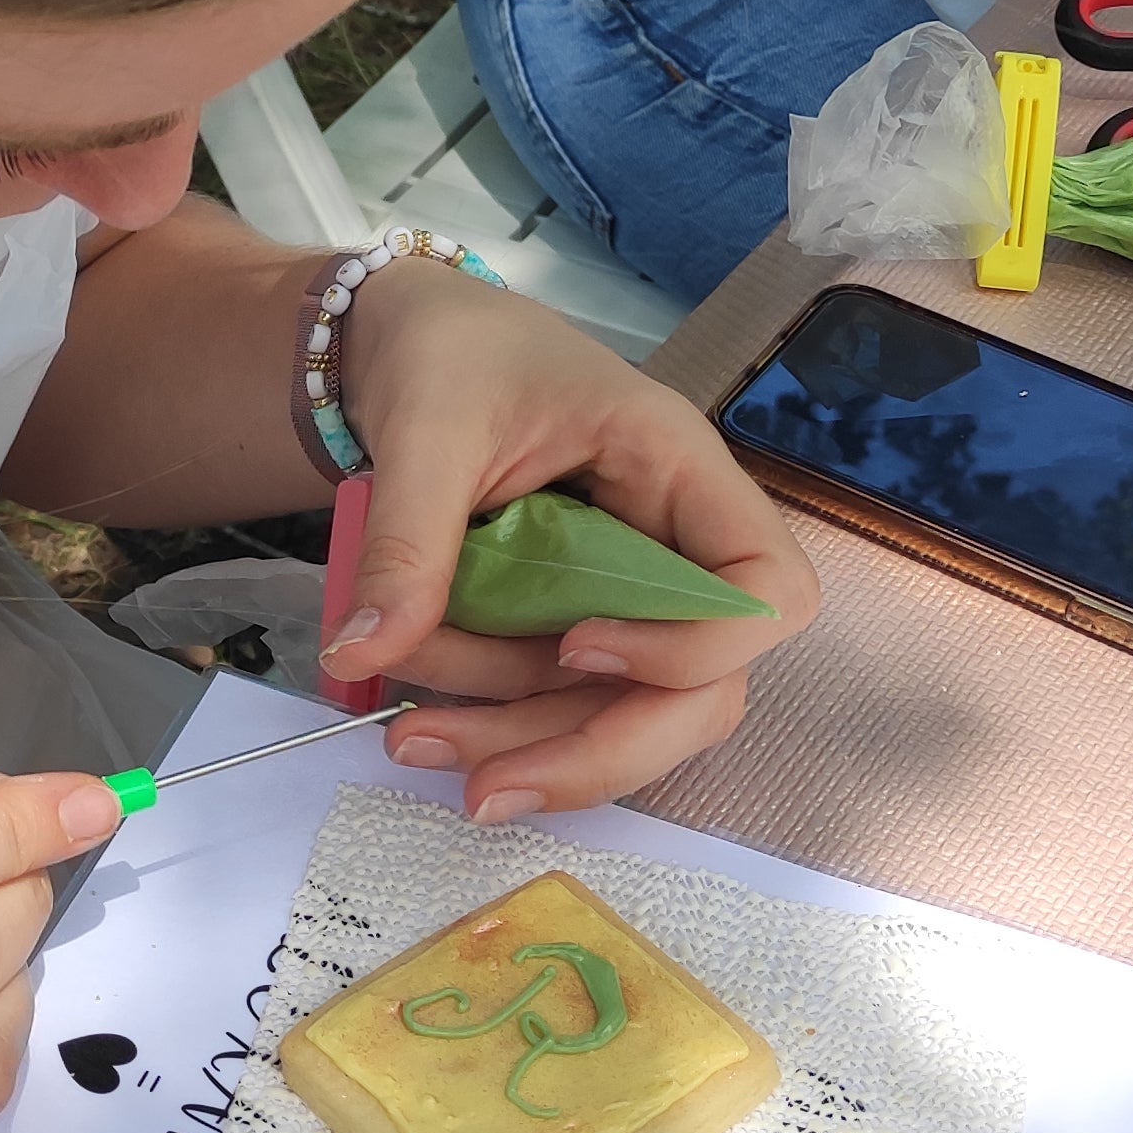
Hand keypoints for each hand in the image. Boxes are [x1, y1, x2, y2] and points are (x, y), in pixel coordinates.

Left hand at [315, 262, 816, 820]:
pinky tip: (417, 727)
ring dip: (518, 745)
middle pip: (701, 692)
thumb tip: (364, 649)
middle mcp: (672, 546)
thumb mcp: (427, 427)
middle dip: (592, 749)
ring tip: (407, 735)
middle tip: (485, 788)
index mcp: (677, 468)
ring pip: (618, 716)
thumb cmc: (448, 351)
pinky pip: (556, 704)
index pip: (767, 588)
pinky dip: (492, 727)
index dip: (699, 644)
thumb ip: (407, 539)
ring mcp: (625, 597)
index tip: (578, 645)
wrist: (399, 343)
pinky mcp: (569, 627)